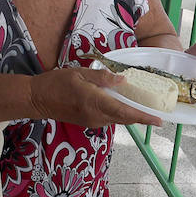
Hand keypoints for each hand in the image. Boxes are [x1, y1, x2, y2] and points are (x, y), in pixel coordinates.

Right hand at [30, 66, 162, 128]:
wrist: (36, 99)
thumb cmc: (55, 83)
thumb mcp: (79, 73)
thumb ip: (102, 77)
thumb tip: (123, 80)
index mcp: (95, 102)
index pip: (125, 112)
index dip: (144, 117)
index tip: (159, 121)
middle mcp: (96, 116)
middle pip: (125, 119)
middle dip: (142, 118)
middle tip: (157, 114)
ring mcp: (92, 122)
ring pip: (117, 120)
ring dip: (130, 115)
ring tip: (143, 108)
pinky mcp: (88, 123)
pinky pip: (109, 119)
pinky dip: (119, 114)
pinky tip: (122, 105)